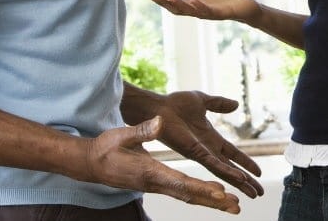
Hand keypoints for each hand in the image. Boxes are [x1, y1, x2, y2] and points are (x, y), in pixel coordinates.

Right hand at [85, 117, 241, 212]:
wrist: (91, 164)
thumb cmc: (106, 148)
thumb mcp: (122, 135)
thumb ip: (142, 130)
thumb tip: (160, 121)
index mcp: (150, 172)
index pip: (180, 182)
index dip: (201, 188)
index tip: (220, 193)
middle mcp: (155, 183)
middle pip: (189, 195)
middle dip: (214, 201)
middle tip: (236, 206)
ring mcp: (156, 186)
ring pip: (188, 196)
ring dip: (211, 201)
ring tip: (233, 206)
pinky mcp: (157, 184)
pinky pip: (182, 193)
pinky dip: (199, 196)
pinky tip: (213, 198)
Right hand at [151, 0, 259, 23]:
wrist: (246, 7)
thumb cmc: (224, 0)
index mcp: (195, 6)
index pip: (176, 6)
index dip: (164, 2)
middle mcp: (201, 12)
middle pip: (181, 10)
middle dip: (168, 4)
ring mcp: (213, 13)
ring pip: (194, 11)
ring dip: (182, 5)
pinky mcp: (225, 13)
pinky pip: (212, 11)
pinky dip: (203, 7)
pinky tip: (195, 1)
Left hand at [153, 91, 264, 197]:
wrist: (158, 106)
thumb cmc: (175, 104)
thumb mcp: (203, 101)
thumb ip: (219, 104)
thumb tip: (236, 104)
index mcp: (210, 138)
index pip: (232, 154)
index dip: (245, 163)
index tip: (258, 173)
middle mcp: (207, 149)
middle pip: (231, 168)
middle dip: (246, 181)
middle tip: (259, 193)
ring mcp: (201, 153)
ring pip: (225, 171)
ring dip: (240, 182)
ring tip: (253, 193)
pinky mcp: (194, 152)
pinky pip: (214, 164)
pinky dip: (228, 172)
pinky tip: (239, 179)